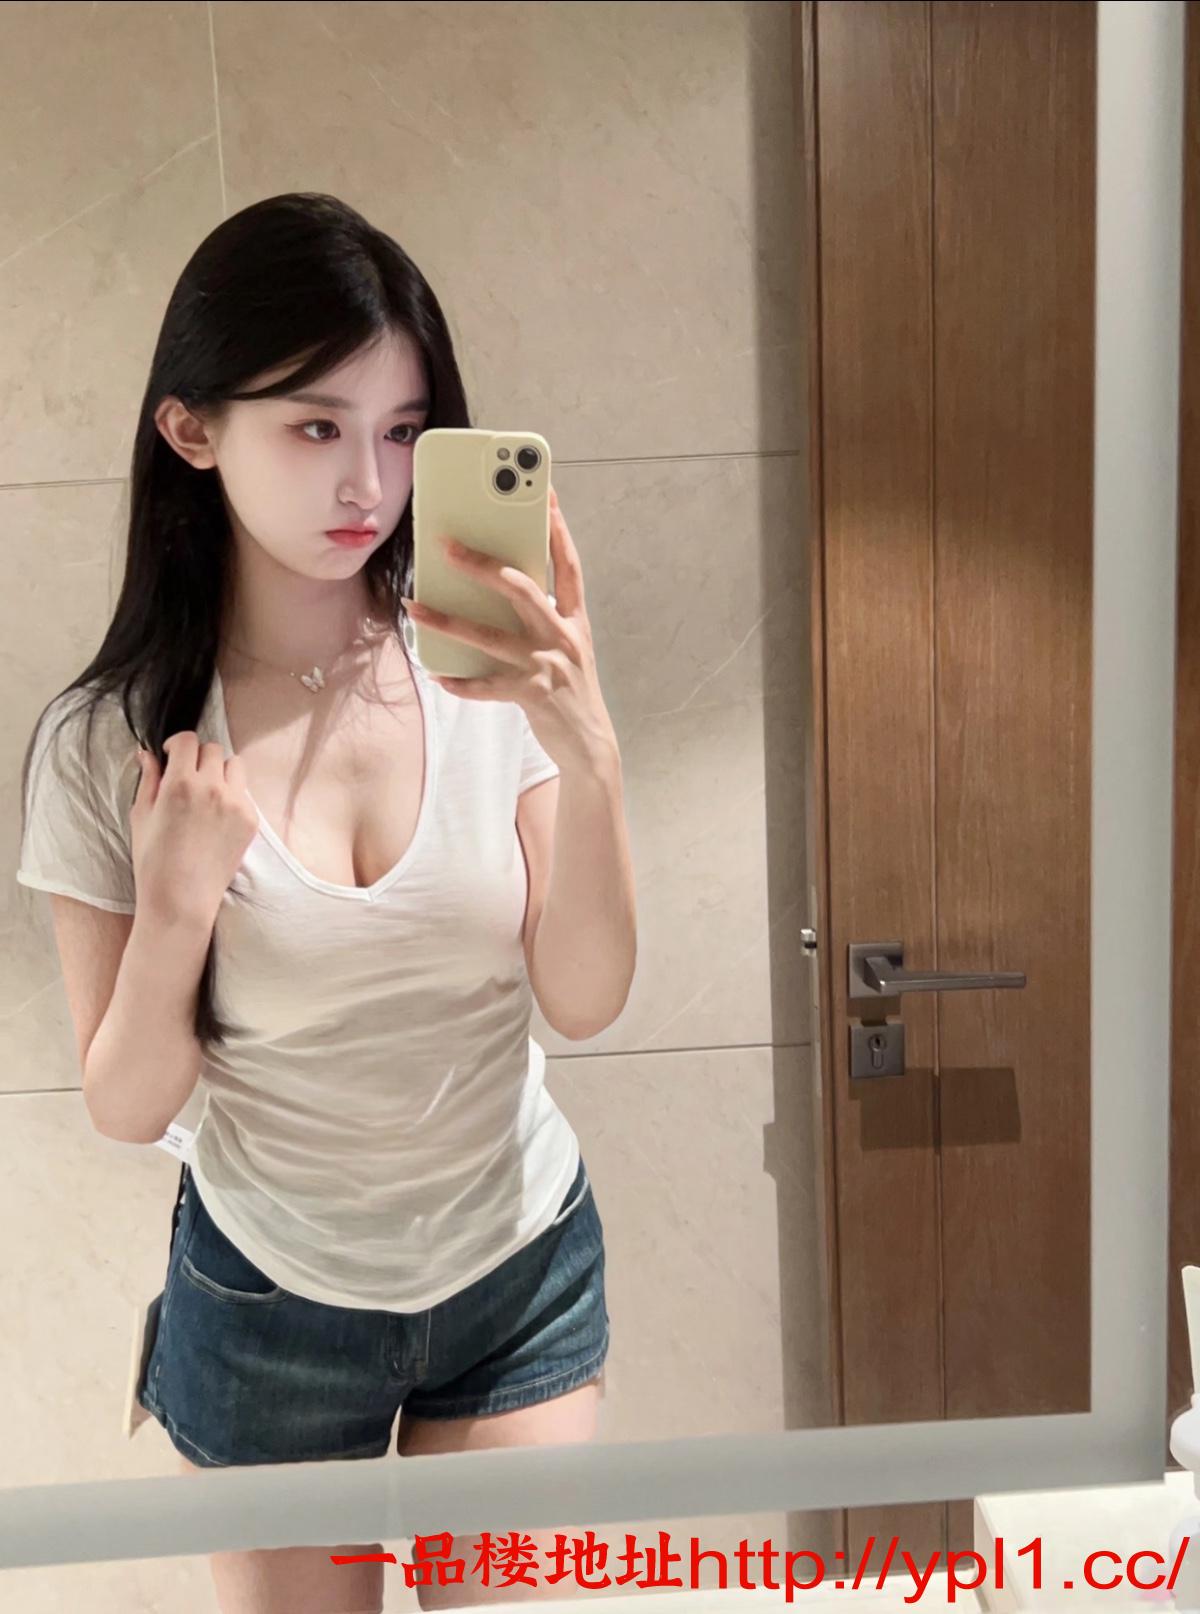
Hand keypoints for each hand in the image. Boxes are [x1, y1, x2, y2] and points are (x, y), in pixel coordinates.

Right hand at [130, 733, 258, 928]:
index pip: (187, 740)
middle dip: (198, 758)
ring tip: (207, 793)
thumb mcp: (141, 816)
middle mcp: (212, 788)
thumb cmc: (153, 861)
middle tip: (188, 778)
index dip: (177, 745)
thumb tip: (149, 755)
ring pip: (235, 765)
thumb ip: (148, 780)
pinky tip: (217, 817)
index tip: (172, 756)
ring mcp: (236, 804)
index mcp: (180, 783)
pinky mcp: (251, 820)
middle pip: (212, 750)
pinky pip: (245, 793)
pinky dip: (232, 796)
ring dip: (220, 771)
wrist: (181, 900)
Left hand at [402, 485, 618, 771]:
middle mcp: (563, 636)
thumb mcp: (567, 645)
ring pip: (491, 636)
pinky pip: (488, 686)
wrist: (591, 744)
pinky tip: (438, 674)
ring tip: (415, 606)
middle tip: (446, 545)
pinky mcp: (533, 695)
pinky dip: (461, 682)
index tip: (545, 494)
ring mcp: (548, 666)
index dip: (557, 529)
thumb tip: (498, 583)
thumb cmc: (570, 688)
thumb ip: (542, 616)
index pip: (567, 564)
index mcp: (574, 619)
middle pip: (522, 589)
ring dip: (448, 621)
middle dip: (482, 565)